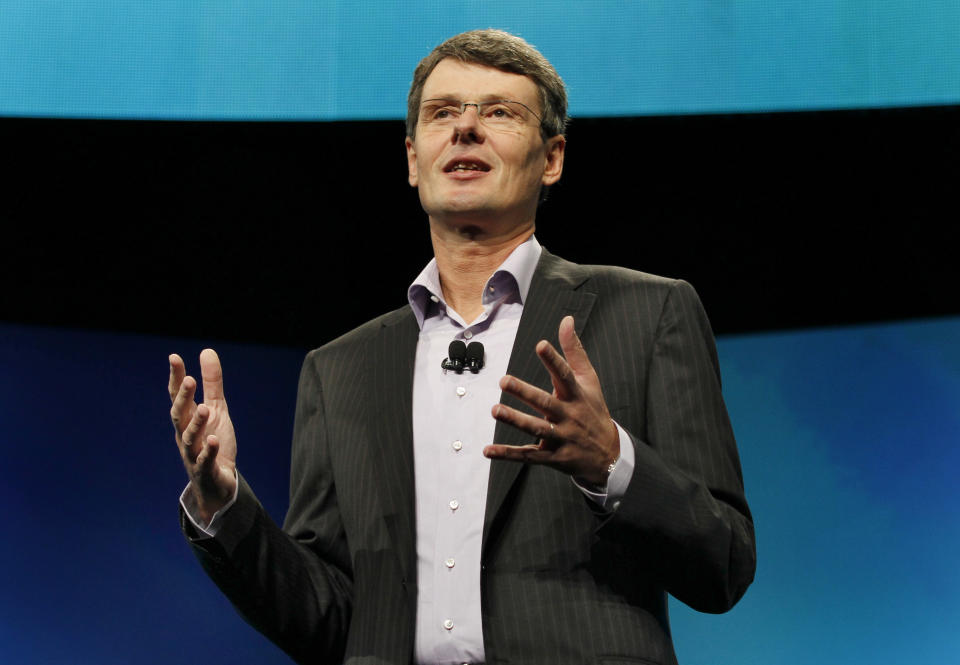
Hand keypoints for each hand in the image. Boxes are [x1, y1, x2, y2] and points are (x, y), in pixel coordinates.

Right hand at [168, 349, 237, 522]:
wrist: (218, 483)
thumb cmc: (213, 442)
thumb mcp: (217, 409)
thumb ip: (212, 382)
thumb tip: (207, 350)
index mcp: (187, 419)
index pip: (178, 396)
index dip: (176, 378)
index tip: (174, 357)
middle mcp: (185, 435)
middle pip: (179, 415)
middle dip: (182, 398)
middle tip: (189, 380)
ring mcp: (193, 453)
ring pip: (190, 438)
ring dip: (196, 423)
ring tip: (204, 408)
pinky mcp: (205, 470)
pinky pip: (205, 460)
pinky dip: (208, 450)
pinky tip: (213, 439)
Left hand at [483, 315, 618, 485]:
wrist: (609, 454)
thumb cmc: (593, 409)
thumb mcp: (589, 380)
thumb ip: (574, 350)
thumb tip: (566, 320)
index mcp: (577, 395)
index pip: (565, 375)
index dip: (554, 360)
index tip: (540, 345)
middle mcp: (570, 416)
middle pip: (546, 403)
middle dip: (525, 392)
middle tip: (504, 380)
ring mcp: (562, 438)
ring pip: (537, 429)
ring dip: (515, 420)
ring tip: (495, 410)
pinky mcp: (554, 457)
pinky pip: (529, 456)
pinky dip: (508, 454)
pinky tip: (488, 450)